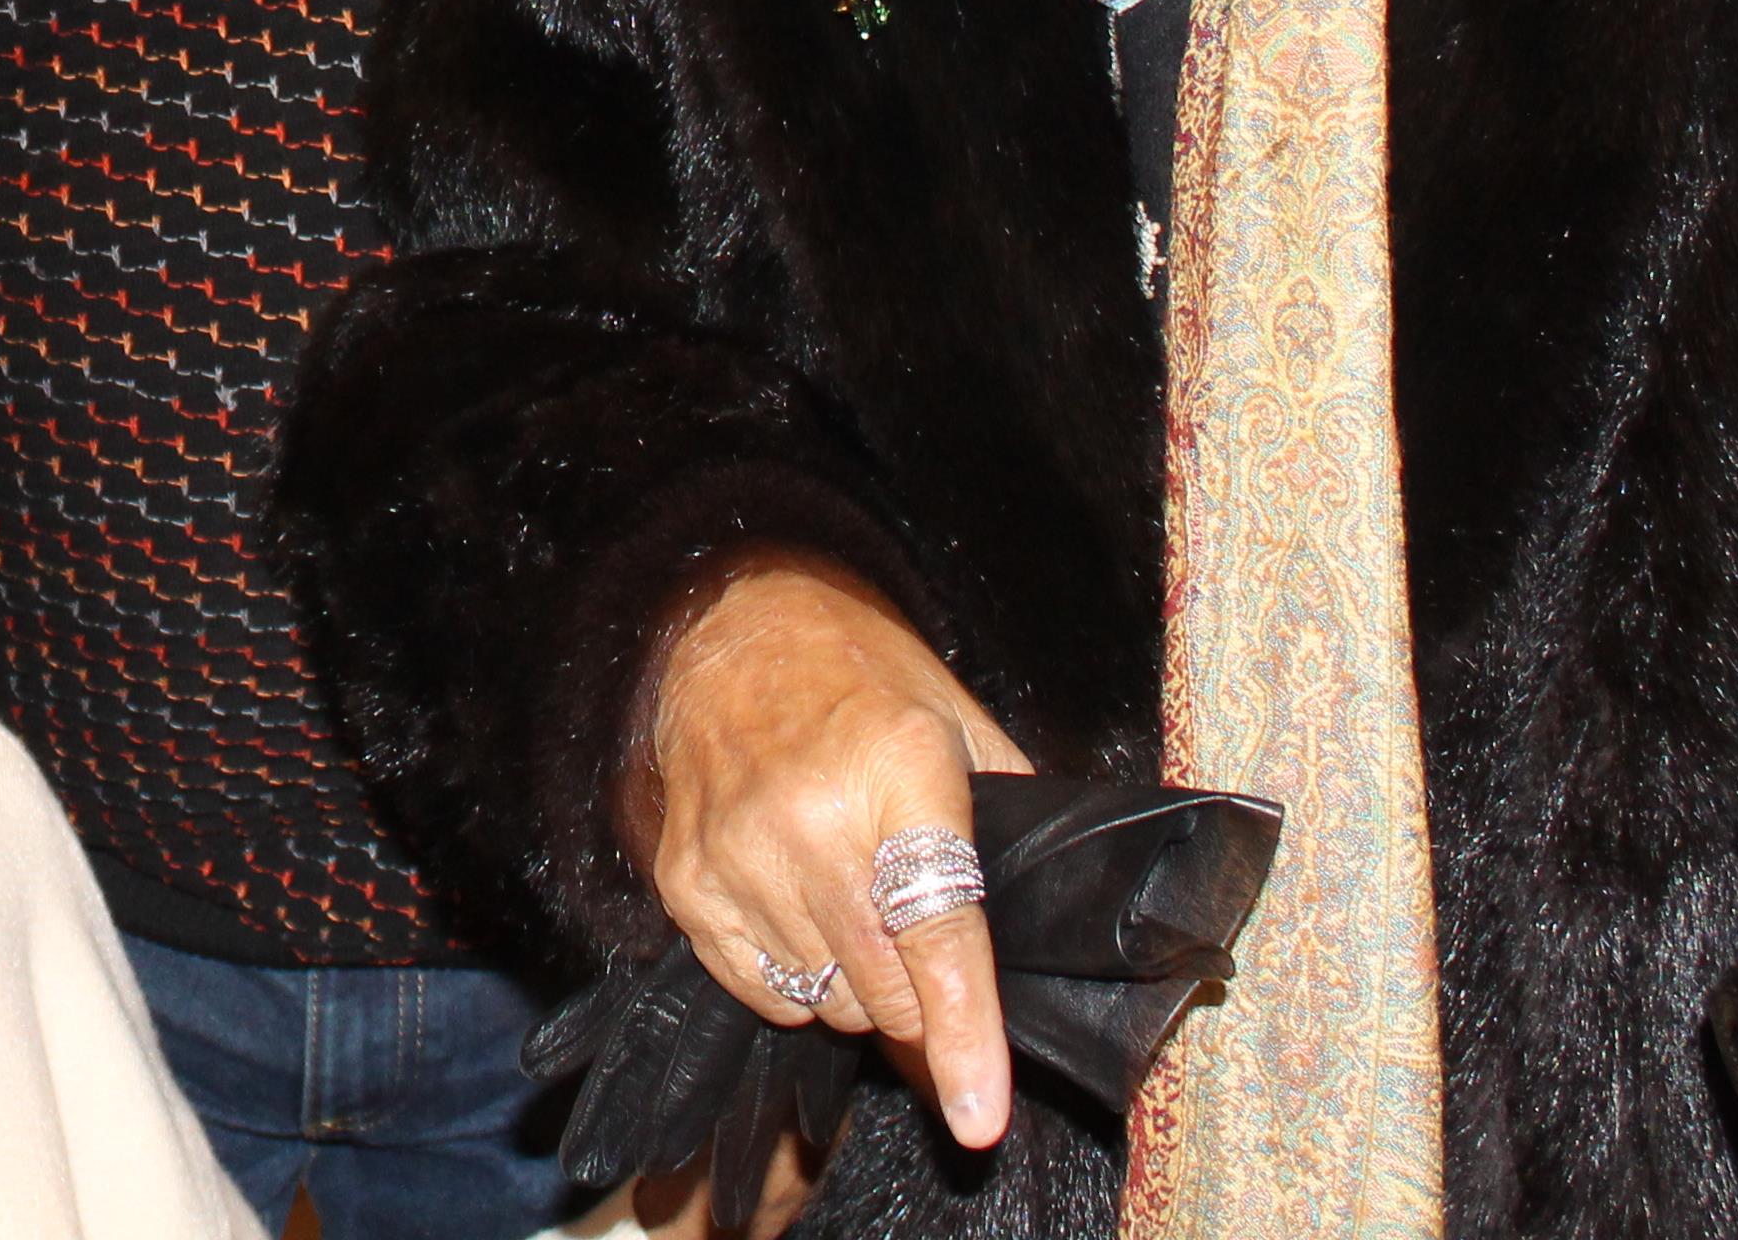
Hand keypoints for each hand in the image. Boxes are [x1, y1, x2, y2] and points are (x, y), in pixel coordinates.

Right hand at [634, 556, 1033, 1221]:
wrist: (733, 621)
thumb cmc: (864, 678)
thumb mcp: (960, 723)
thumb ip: (1012, 824)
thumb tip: (1050, 936)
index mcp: (899, 773)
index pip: (939, 937)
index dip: (965, 1037)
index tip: (976, 1115)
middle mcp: (809, 819)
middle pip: (887, 991)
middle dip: (925, 1000)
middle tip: (922, 940)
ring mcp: (737, 854)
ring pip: (827, 1001)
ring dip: (862, 988)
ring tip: (858, 908)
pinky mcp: (687, 881)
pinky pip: (760, 990)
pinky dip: (799, 982)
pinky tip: (806, 917)